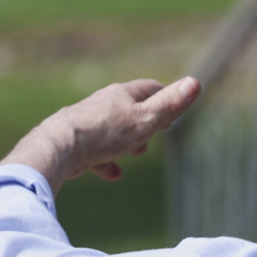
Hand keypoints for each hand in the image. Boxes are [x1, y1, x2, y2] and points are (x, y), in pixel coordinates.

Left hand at [0, 77, 200, 192]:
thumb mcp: (146, 119)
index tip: (176, 105)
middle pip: (130, 107)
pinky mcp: (75, 143)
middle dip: (146, 119)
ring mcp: (88, 123)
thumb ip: (170, 104)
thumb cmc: (106, 132)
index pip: (149, 88)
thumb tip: (196, 82)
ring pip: (113, 129)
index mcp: (122, 95)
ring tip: (138, 151)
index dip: (165, 95)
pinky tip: (114, 174)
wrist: (60, 147)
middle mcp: (103, 104)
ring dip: (128, 139)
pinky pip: (96, 151)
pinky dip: (108, 161)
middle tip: (159, 129)